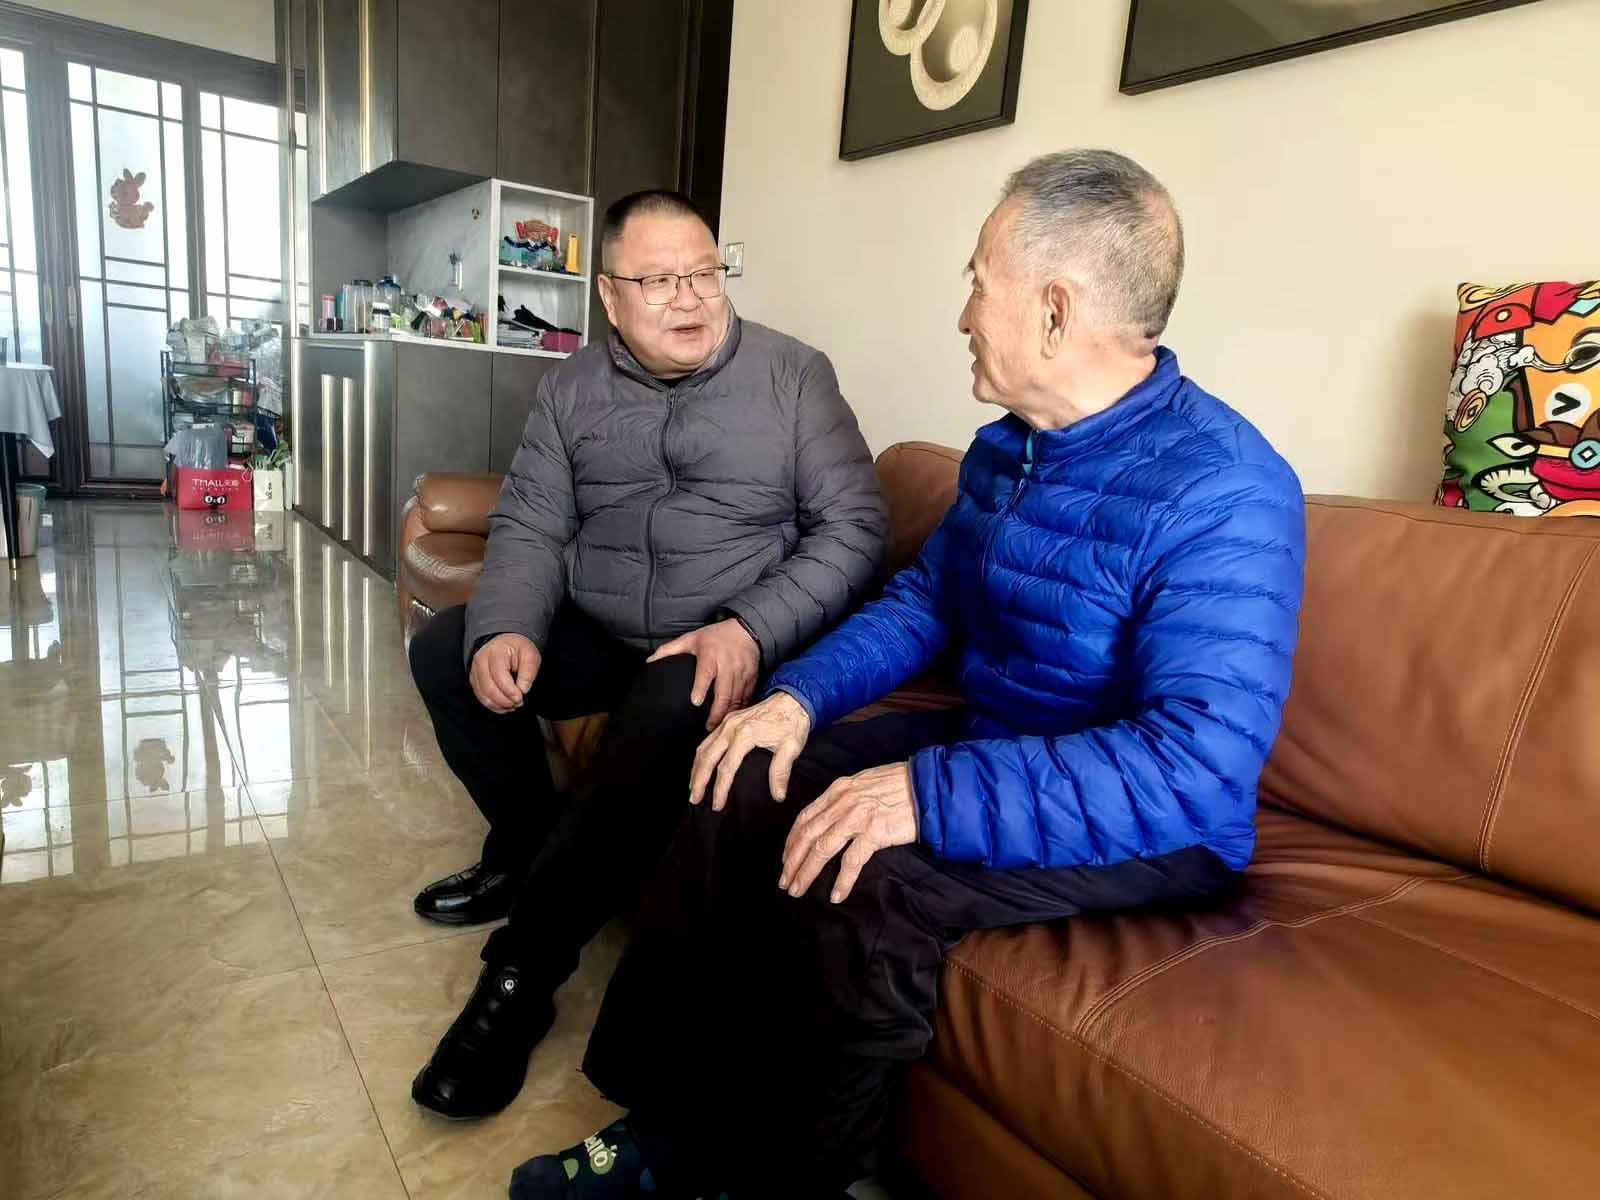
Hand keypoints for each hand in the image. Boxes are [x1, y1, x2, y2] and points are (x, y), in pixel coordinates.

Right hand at [469, 633, 540, 713]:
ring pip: (483, 694)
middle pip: (489, 688)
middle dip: (504, 700)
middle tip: (518, 703)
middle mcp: (481, 660)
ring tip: (512, 705)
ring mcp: (475, 670)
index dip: (510, 691)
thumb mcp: (530, 656)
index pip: (499, 676)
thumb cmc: (518, 649)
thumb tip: (523, 690)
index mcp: (495, 652)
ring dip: (498, 704)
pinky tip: (504, 706)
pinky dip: (492, 704)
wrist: (507, 643)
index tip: (520, 698)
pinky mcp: (474, 679)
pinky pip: (480, 696)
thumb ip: (528, 673)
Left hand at [648, 618, 760, 729]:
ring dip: (728, 714)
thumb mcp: (691, 638)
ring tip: (718, 727)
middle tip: (708, 727)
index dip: (700, 688)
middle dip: (716, 712)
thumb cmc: (715, 636)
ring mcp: (741, 672)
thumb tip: (649, 661)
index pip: (705, 673)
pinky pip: (747, 696)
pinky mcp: (752, 677)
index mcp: (710, 654)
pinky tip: (733, 718)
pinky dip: (740, 709)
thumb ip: (670, 649)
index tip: (695, 702)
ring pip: (736, 698)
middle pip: (723, 692)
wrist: (746, 630)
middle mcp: (727, 664)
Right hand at [689, 691, 811, 811]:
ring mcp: (728, 722)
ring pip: (703, 748)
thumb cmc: (792, 722)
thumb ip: (781, 772)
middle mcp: (732, 727)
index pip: (726, 768)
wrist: (793, 699)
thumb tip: (777, 795)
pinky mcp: (728, 720)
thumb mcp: (791, 747)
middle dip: (699, 781)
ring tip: (693, 787)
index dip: (720, 789)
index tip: (717, 805)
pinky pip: (708, 739)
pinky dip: (701, 755)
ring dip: (696, 768)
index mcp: (746, 734)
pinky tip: (700, 766)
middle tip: (695, 799)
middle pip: (707, 758)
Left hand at [780, 763, 917, 904]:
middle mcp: (843, 802)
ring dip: (807, 872)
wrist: (929, 785)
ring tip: (798, 890)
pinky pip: (852, 861)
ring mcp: (857, 817)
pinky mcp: (874, 832)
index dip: (792, 840)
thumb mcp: (866, 783)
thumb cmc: (902, 784)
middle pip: (808, 835)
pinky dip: (842, 880)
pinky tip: (836, 895)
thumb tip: (834, 816)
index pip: (806, 817)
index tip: (785, 858)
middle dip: (792, 861)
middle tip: (784, 881)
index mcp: (839, 790)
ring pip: (822, 849)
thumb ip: (847, 798)